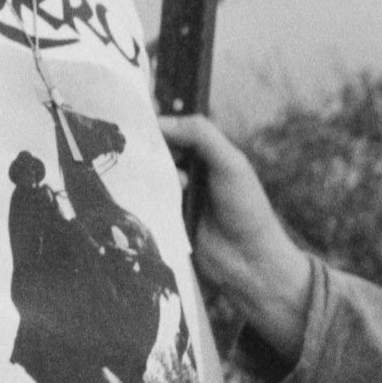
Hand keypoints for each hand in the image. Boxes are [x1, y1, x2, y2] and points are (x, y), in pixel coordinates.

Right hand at [156, 114, 318, 369]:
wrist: (249, 262)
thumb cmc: (246, 209)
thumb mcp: (230, 164)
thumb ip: (201, 136)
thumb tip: (162, 121)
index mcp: (206, 154)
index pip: (173, 130)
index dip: (154, 124)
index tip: (132, 120)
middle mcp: (188, 172)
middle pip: (155, 153)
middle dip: (146, 151)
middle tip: (134, 151)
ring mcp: (175, 197)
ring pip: (147, 177)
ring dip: (147, 176)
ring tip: (152, 182)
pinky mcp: (164, 220)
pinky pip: (145, 204)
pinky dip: (143, 200)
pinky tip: (144, 199)